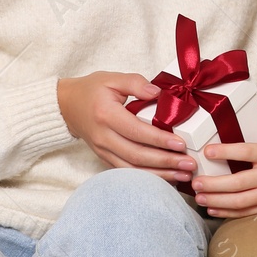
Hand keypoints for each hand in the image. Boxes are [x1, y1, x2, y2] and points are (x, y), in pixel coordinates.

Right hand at [57, 72, 197, 182]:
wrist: (67, 106)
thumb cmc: (91, 91)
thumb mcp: (112, 78)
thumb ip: (136, 83)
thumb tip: (158, 93)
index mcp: (106, 115)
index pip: (136, 131)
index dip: (159, 140)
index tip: (180, 144)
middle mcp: (103, 137)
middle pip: (137, 155)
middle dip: (165, 162)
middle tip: (189, 164)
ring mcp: (103, 151)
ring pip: (133, 170)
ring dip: (160, 175)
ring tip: (183, 175)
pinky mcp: (105, 159)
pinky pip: (127, 172)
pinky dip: (148, 177)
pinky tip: (167, 178)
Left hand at [191, 105, 256, 216]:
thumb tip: (252, 101)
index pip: (246, 151)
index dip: (226, 151)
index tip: (207, 151)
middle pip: (239, 182)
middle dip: (214, 184)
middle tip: (195, 181)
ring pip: (240, 201)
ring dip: (217, 200)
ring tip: (199, 197)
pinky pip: (246, 212)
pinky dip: (228, 213)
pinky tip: (212, 209)